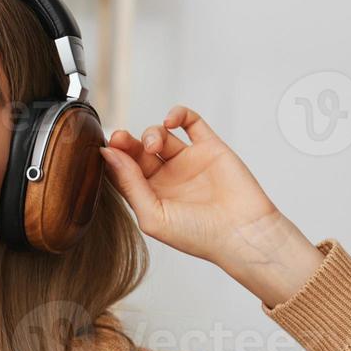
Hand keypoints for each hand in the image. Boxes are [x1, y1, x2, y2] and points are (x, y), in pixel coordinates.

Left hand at [100, 106, 288, 266]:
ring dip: (151, 133)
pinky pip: (191, 122)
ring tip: (154, 146)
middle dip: (128, 142)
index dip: (114, 158)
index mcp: (150, 196)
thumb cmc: (198, 235)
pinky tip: (170, 121)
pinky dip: (178, 114)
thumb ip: (130, 184)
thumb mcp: (153, 216)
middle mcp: (167, 178)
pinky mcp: (210, 147)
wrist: (242, 234)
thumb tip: (109, 154)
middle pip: (138, 151)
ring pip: (160, 135)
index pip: (124, 171)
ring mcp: (188, 161)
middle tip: (121, 138)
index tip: (108, 149)